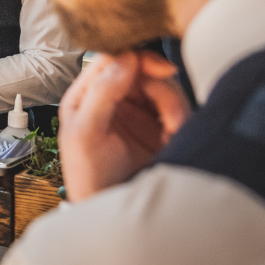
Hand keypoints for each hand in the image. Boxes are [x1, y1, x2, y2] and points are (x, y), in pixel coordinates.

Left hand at [58, 51, 190, 201]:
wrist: (111, 208)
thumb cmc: (88, 175)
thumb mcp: (84, 133)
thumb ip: (101, 93)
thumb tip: (125, 57)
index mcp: (88, 94)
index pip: (111, 60)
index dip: (134, 57)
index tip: (157, 67)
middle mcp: (113, 98)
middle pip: (142, 70)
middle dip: (159, 83)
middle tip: (169, 97)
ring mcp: (137, 112)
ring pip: (164, 87)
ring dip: (173, 105)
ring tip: (172, 130)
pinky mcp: (158, 127)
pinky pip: (177, 108)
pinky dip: (180, 117)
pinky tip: (174, 135)